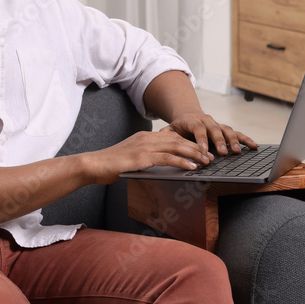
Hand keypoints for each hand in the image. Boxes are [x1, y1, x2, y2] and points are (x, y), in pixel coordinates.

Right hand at [82, 131, 212, 184]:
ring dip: (194, 153)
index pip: (173, 137)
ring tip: (206, 160)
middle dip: (196, 147)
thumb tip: (157, 164)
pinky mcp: (142, 157)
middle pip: (178, 140)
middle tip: (210, 155)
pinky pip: (167, 158)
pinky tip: (192, 166)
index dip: (189, 143)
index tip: (201, 150)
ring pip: (176, 147)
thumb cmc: (111, 164)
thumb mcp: (131, 157)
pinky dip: (182, 161)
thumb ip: (144, 157)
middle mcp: (147, 138)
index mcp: (145, 137)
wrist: (94, 164)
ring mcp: (145, 147)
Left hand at [161, 112, 257, 156]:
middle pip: (214, 130)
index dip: (201, 139)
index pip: (197, 129)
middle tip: (224, 153)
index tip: (203, 151)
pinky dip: (245, 139)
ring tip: (237, 152)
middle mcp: (206, 121)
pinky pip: (236, 133)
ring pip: (227, 130)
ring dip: (233, 141)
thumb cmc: (179, 128)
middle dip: (219, 142)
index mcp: (192, 121)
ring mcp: (217, 124)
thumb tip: (158, 140)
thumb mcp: (169, 130)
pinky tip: (253, 146)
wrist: (188, 116)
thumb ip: (165, 135)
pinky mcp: (225, 129)